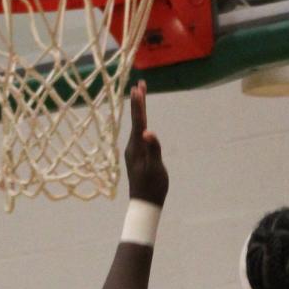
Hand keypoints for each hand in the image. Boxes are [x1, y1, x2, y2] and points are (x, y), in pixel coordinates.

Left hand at [124, 83, 168, 207]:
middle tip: (139, 84)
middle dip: (138, 102)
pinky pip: (139, 132)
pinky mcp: (137, 155)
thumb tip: (148, 132)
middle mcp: (133, 146)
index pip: (139, 121)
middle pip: (136, 120)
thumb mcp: (156, 168)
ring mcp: (134, 150)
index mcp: (137, 146)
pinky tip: (143, 120)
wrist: (144, 203)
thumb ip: (153, 149)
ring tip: (140, 96)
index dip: (139, 105)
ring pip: (137, 125)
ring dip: (139, 110)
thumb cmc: (153, 186)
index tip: (138, 89)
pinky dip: (141, 121)